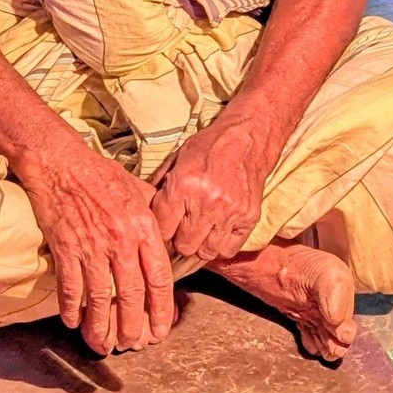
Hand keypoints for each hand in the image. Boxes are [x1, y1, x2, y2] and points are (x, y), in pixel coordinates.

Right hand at [20, 137, 174, 353]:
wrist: (60, 162)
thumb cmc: (101, 175)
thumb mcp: (140, 191)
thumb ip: (157, 218)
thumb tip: (169, 243)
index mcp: (143, 227)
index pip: (158, 278)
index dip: (161, 309)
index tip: (161, 330)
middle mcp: (120, 241)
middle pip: (130, 296)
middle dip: (131, 327)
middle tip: (131, 346)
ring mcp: (91, 246)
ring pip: (98, 298)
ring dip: (100, 327)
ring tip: (102, 345)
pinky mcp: (65, 247)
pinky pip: (69, 287)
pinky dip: (71, 308)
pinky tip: (73, 322)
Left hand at [151, 115, 279, 263]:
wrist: (246, 140)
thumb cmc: (208, 148)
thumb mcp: (176, 160)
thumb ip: (160, 187)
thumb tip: (144, 213)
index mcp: (183, 186)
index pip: (162, 229)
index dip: (161, 231)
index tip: (165, 228)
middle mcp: (206, 202)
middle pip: (183, 246)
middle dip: (179, 240)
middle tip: (182, 229)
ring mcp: (230, 212)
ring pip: (205, 252)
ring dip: (200, 245)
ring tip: (201, 230)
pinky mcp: (248, 218)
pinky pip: (228, 250)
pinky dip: (221, 245)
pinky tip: (217, 231)